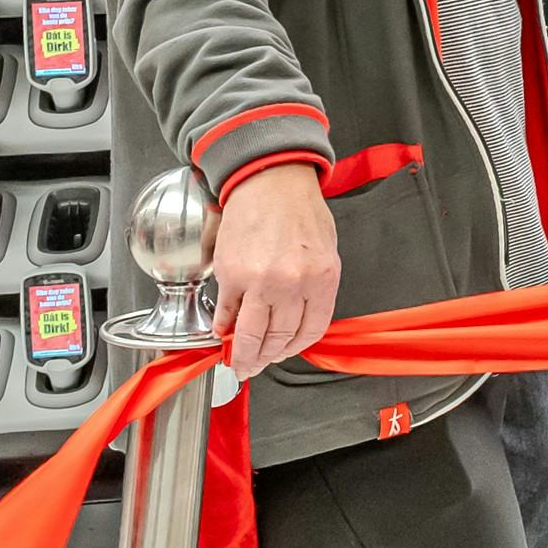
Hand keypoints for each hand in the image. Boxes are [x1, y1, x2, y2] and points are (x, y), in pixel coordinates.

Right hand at [212, 163, 340, 380]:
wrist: (271, 182)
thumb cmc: (300, 211)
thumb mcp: (325, 251)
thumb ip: (315, 288)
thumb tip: (299, 319)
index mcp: (322, 278)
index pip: (311, 331)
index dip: (295, 348)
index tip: (285, 354)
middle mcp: (291, 283)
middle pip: (278, 338)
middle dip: (266, 358)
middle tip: (257, 366)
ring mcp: (259, 281)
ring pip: (249, 334)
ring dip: (243, 354)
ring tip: (239, 362)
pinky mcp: (230, 275)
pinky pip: (225, 313)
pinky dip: (222, 329)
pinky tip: (222, 333)